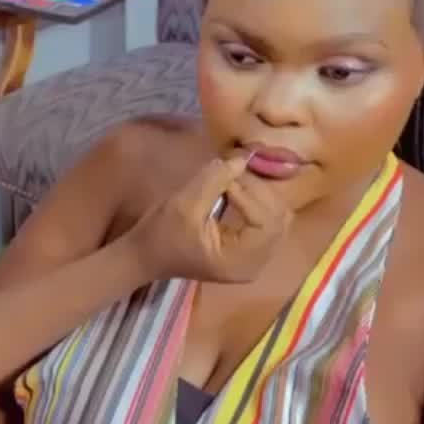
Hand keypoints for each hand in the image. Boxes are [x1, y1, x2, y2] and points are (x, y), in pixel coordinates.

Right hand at [133, 154, 291, 284]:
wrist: (144, 255)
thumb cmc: (161, 234)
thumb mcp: (184, 204)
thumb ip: (214, 181)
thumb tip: (242, 159)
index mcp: (240, 261)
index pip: (266, 222)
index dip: (250, 195)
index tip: (225, 179)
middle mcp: (255, 264)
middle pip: (279, 219)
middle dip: (259, 192)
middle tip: (232, 175)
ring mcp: (254, 259)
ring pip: (277, 218)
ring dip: (259, 195)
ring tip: (233, 181)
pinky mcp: (249, 250)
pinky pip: (267, 222)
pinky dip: (256, 203)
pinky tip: (236, 192)